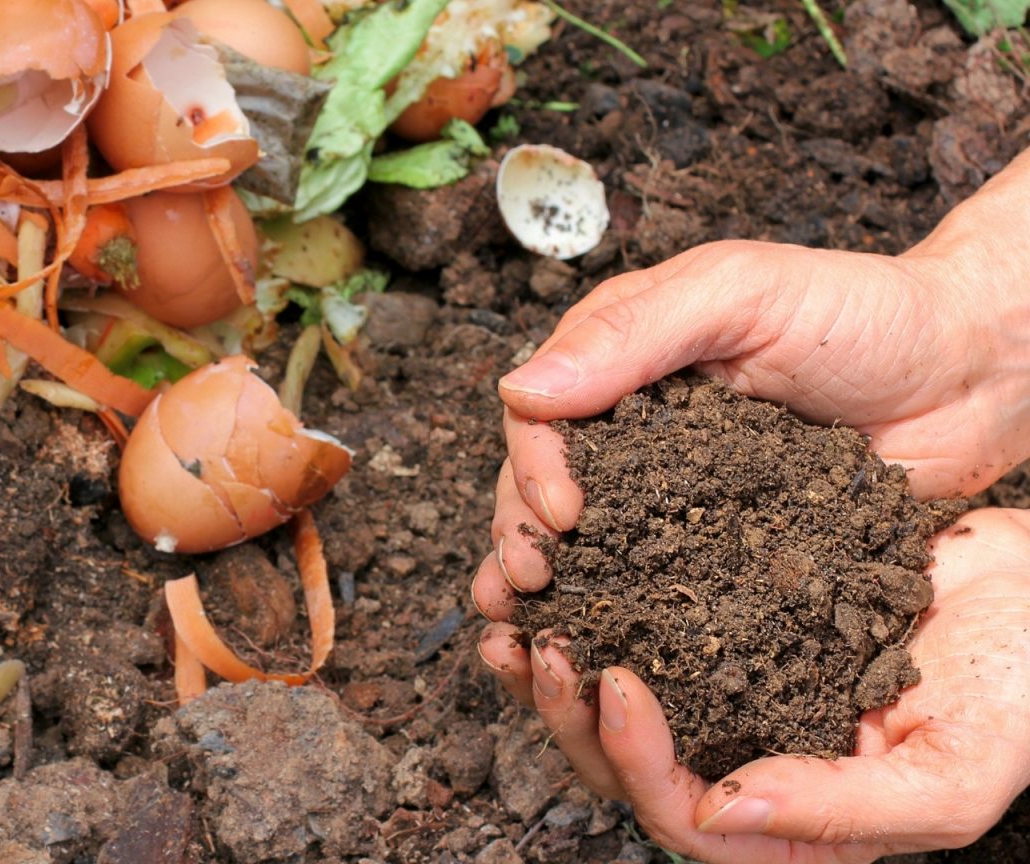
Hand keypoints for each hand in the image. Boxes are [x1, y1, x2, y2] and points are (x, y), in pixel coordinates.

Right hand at [477, 149, 1029, 613]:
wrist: (972, 373)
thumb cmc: (864, 312)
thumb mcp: (741, 294)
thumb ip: (633, 333)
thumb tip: (520, 389)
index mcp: (622, 359)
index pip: (540, 414)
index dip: (532, 465)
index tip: (561, 513)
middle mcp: (635, 429)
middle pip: (545, 486)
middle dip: (523, 535)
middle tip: (531, 583)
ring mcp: (675, 492)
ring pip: (590, 543)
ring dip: (554, 586)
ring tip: (532, 631)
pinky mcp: (721, 546)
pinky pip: (661, 583)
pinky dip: (623, 616)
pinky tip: (600, 651)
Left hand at [477, 508, 1029, 861]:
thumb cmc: (1018, 691)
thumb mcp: (953, 772)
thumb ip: (842, 808)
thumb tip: (717, 809)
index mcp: (794, 822)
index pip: (684, 817)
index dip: (635, 759)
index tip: (614, 680)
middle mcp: (747, 763)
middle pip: (627, 765)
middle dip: (568, 712)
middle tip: (537, 644)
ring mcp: (730, 694)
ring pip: (615, 700)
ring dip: (557, 663)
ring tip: (515, 611)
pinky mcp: (721, 626)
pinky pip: (638, 624)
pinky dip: (593, 602)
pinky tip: (560, 569)